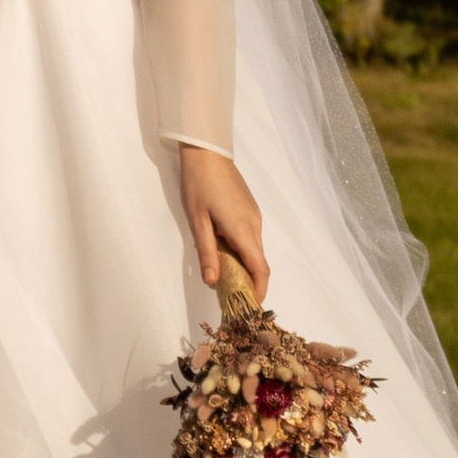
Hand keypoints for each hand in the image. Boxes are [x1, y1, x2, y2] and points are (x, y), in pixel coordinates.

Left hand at [178, 147, 266, 302]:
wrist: (208, 151)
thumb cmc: (199, 184)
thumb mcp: (198, 221)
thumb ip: (207, 253)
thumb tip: (213, 283)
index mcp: (243, 230)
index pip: (260, 268)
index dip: (259, 290)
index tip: (252, 307)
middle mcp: (255, 225)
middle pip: (258, 261)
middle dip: (249, 282)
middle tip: (230, 297)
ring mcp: (254, 216)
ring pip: (254, 249)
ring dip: (244, 266)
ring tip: (223, 277)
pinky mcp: (250, 209)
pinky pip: (250, 237)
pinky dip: (242, 251)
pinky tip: (224, 251)